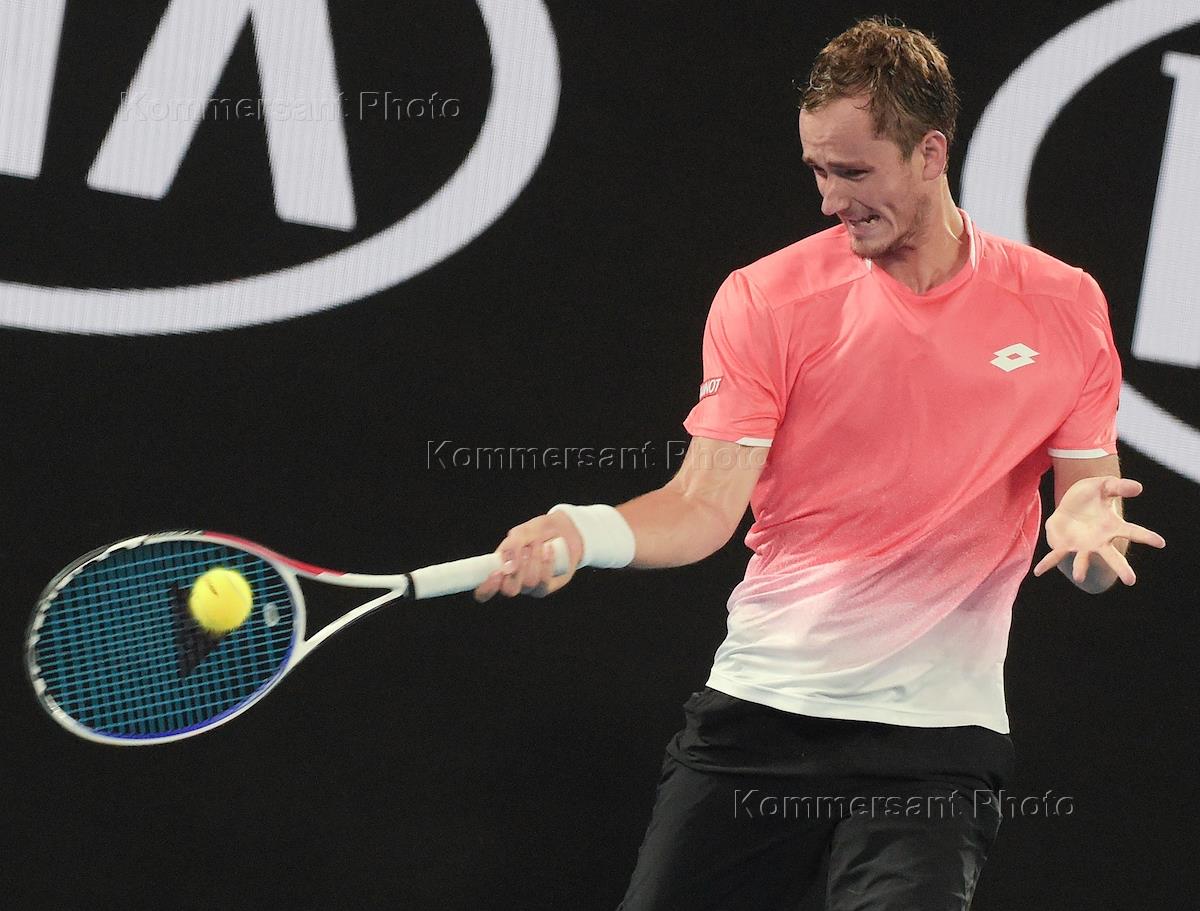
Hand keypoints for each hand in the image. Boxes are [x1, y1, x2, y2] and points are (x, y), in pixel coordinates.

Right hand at [473, 511, 584, 601]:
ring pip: (529, 582)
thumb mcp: (520, 533)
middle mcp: (512, 583)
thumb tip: (507, 566)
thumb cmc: (536, 531)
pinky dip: (547, 562)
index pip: (483, 592)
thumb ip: (511, 546)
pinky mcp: (546, 587)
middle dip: (518, 568)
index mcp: (498, 570)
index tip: (496, 573)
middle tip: (525, 548)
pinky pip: (544, 581)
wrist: (561, 529)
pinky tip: (549, 549)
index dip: (486, 588)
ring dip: (534, 559)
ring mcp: (530, 588)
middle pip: (509, 589)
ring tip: (538, 542)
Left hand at [1033, 476, 1165, 584]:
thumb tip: (1139, 487)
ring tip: (1079, 577)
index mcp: (1112, 527)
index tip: (1161, 543)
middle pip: (1112, 556)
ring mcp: (1082, 546)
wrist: (1070, 504)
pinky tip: (1037, 572)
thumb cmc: (1091, 495)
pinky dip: (1046, 564)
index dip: (1147, 537)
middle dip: (1121, 568)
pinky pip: (1055, 556)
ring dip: (1081, 568)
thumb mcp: (1103, 485)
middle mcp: (1099, 541)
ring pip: (1083, 560)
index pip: (1133, 532)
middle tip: (1131, 581)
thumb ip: (1119, 486)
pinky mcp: (1064, 545)